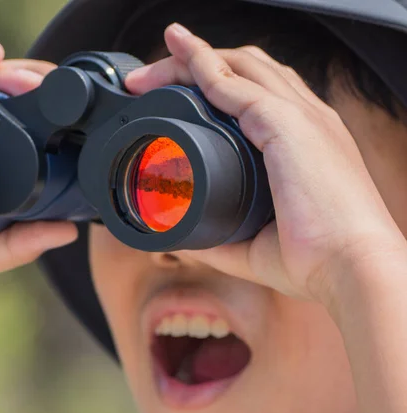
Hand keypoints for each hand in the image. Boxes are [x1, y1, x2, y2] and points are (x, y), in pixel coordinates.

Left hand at [126, 24, 405, 306]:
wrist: (351, 269)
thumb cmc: (316, 260)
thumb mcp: (255, 246)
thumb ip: (219, 237)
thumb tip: (184, 235)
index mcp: (304, 142)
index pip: (257, 92)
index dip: (214, 84)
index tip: (171, 94)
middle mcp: (306, 119)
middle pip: (244, 69)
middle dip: (193, 65)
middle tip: (146, 81)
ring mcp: (300, 117)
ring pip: (239, 65)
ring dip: (191, 59)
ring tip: (148, 71)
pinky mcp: (290, 125)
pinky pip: (237, 84)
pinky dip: (204, 66)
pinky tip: (179, 60)